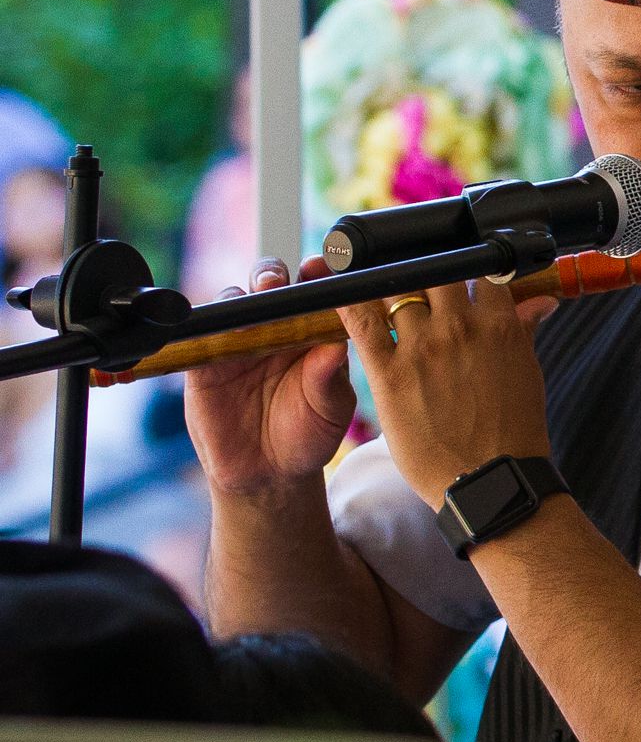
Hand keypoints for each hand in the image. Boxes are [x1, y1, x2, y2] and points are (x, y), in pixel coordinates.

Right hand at [186, 257, 357, 499]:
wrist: (268, 474)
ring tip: (251, 302)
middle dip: (271, 275)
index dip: (318, 275)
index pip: (314, 292)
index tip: (323, 267)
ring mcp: (239, 342)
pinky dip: (206, 324)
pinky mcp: (206, 361)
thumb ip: (330, 378)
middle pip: (269, 285)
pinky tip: (218, 326)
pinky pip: (201, 334)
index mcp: (313, 332)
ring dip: (240, 295)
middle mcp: (275, 329)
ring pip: (233, 301)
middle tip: (279, 282)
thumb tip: (338, 344)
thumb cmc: (309, 435)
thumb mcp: (330, 409)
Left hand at [335, 275, 559, 506]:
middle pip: (434, 271)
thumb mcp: (527, 372)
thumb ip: (523, 328)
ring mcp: (423, 348)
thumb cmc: (514, 430)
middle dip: (424, 270)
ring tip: (378, 289)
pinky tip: (340, 291)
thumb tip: (540, 301)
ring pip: (396, 290)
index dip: (465, 265)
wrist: (490, 479)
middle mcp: (461, 327)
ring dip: (388, 287)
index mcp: (499, 325)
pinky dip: (348, 301)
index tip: (454, 269)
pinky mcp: (388, 373)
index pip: (478, 270)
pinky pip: (361, 322)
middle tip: (413, 278)